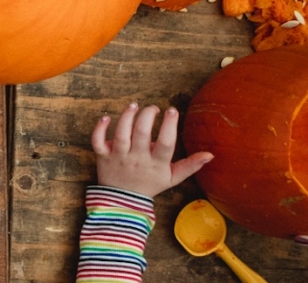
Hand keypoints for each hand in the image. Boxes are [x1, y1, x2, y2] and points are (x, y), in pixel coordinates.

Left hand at [90, 103, 211, 196]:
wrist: (123, 201)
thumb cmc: (150, 184)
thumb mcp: (173, 178)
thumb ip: (190, 166)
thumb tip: (210, 155)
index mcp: (156, 163)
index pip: (166, 143)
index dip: (170, 125)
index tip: (172, 110)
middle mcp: (137, 159)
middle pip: (141, 133)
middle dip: (148, 116)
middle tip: (153, 108)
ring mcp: (118, 157)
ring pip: (121, 134)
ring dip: (127, 116)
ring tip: (134, 106)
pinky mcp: (102, 156)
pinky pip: (97, 141)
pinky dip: (100, 128)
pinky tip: (106, 116)